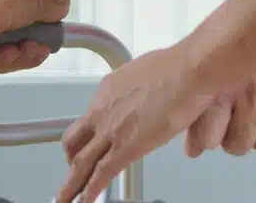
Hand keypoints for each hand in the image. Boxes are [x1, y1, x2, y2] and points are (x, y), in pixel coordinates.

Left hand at [58, 46, 218, 202]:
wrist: (190, 71)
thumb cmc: (180, 67)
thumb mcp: (151, 72)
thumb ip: (143, 88)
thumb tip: (151, 93)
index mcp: (108, 89)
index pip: (90, 116)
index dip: (89, 133)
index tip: (91, 140)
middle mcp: (102, 109)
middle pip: (74, 140)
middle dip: (71, 158)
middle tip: (73, 169)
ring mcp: (111, 130)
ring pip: (80, 163)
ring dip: (71, 184)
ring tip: (65, 198)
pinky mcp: (125, 148)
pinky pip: (101, 174)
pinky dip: (90, 192)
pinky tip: (85, 200)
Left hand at [181, 40, 255, 156]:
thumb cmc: (255, 29)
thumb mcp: (217, 58)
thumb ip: (200, 102)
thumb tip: (191, 149)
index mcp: (225, 82)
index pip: (207, 139)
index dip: (209, 132)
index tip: (215, 120)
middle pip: (237, 146)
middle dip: (236, 133)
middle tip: (242, 110)